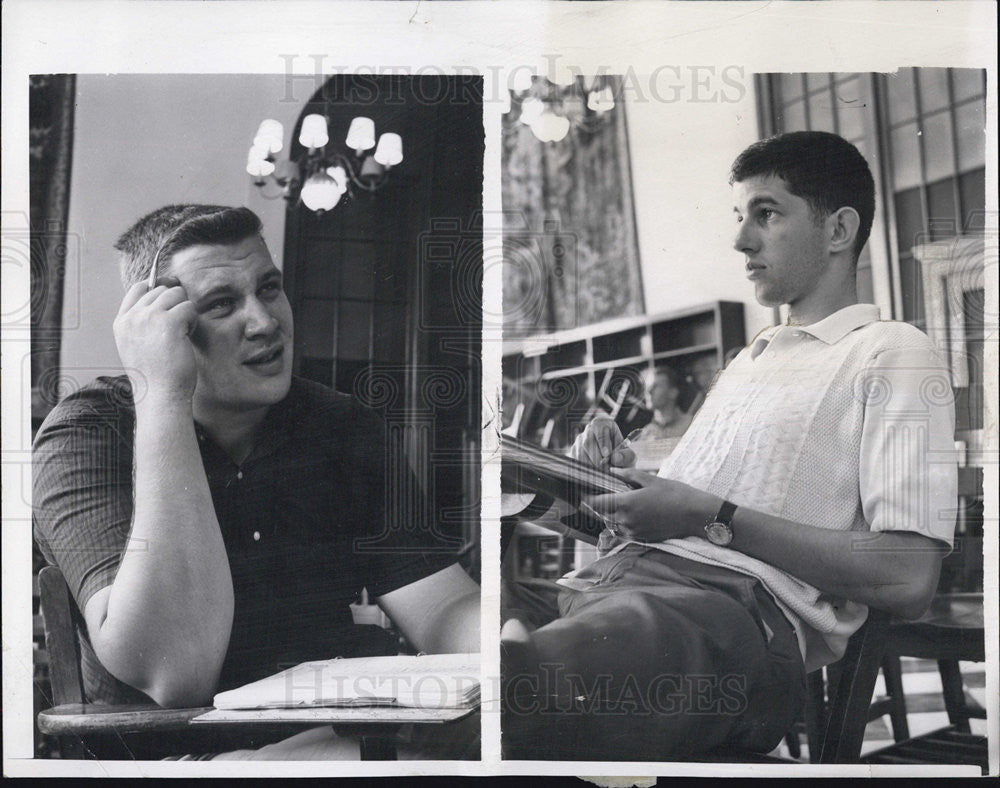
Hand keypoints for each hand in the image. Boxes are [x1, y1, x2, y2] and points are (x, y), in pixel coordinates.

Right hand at [113, 278, 198, 402]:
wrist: (160, 395)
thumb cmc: (155, 374)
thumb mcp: (138, 344)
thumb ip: (144, 321)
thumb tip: (167, 291)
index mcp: (122, 322)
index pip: (138, 288)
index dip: (157, 287)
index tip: (171, 298)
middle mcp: (133, 317)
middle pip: (161, 289)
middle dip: (175, 304)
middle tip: (178, 328)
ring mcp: (150, 318)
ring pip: (176, 294)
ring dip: (185, 311)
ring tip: (182, 333)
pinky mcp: (170, 323)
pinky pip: (189, 306)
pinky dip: (193, 320)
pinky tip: (187, 337)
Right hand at [568, 415, 636, 468]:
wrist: (614, 464)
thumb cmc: (621, 457)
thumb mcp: (629, 456)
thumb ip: (626, 456)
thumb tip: (615, 457)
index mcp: (604, 424)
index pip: (599, 428)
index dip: (603, 442)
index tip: (607, 454)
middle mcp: (590, 429)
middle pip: (588, 441)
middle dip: (596, 458)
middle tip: (605, 469)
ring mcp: (580, 440)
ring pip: (581, 452)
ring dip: (591, 465)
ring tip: (602, 473)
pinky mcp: (574, 451)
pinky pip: (576, 459)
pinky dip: (585, 468)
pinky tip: (594, 473)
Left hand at [585, 469, 720, 542]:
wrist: (694, 515)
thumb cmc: (674, 494)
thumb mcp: (650, 480)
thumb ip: (627, 476)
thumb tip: (611, 471)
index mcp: (626, 504)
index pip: (597, 503)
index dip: (587, 498)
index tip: (583, 492)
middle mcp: (627, 520)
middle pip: (602, 514)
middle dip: (598, 505)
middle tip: (599, 495)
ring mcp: (634, 532)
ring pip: (612, 524)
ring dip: (610, 515)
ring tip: (616, 503)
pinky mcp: (642, 538)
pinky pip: (624, 532)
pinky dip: (621, 524)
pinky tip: (629, 514)